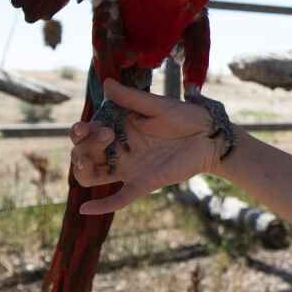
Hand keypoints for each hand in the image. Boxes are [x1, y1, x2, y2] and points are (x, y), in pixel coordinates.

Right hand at [69, 79, 221, 213]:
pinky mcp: (142, 183)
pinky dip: (102, 205)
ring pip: (94, 175)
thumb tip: (106, 83)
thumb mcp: (157, 106)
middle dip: (84, 146)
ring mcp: (129, 168)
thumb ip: (131, 99)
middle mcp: (119, 149)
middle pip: (85, 154)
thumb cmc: (184, 117)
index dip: (81, 131)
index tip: (87, 126)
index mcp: (118, 129)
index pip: (87, 133)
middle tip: (104, 135)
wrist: (210, 137)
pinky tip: (86, 208)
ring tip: (86, 163)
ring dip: (83, 170)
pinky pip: (119, 198)